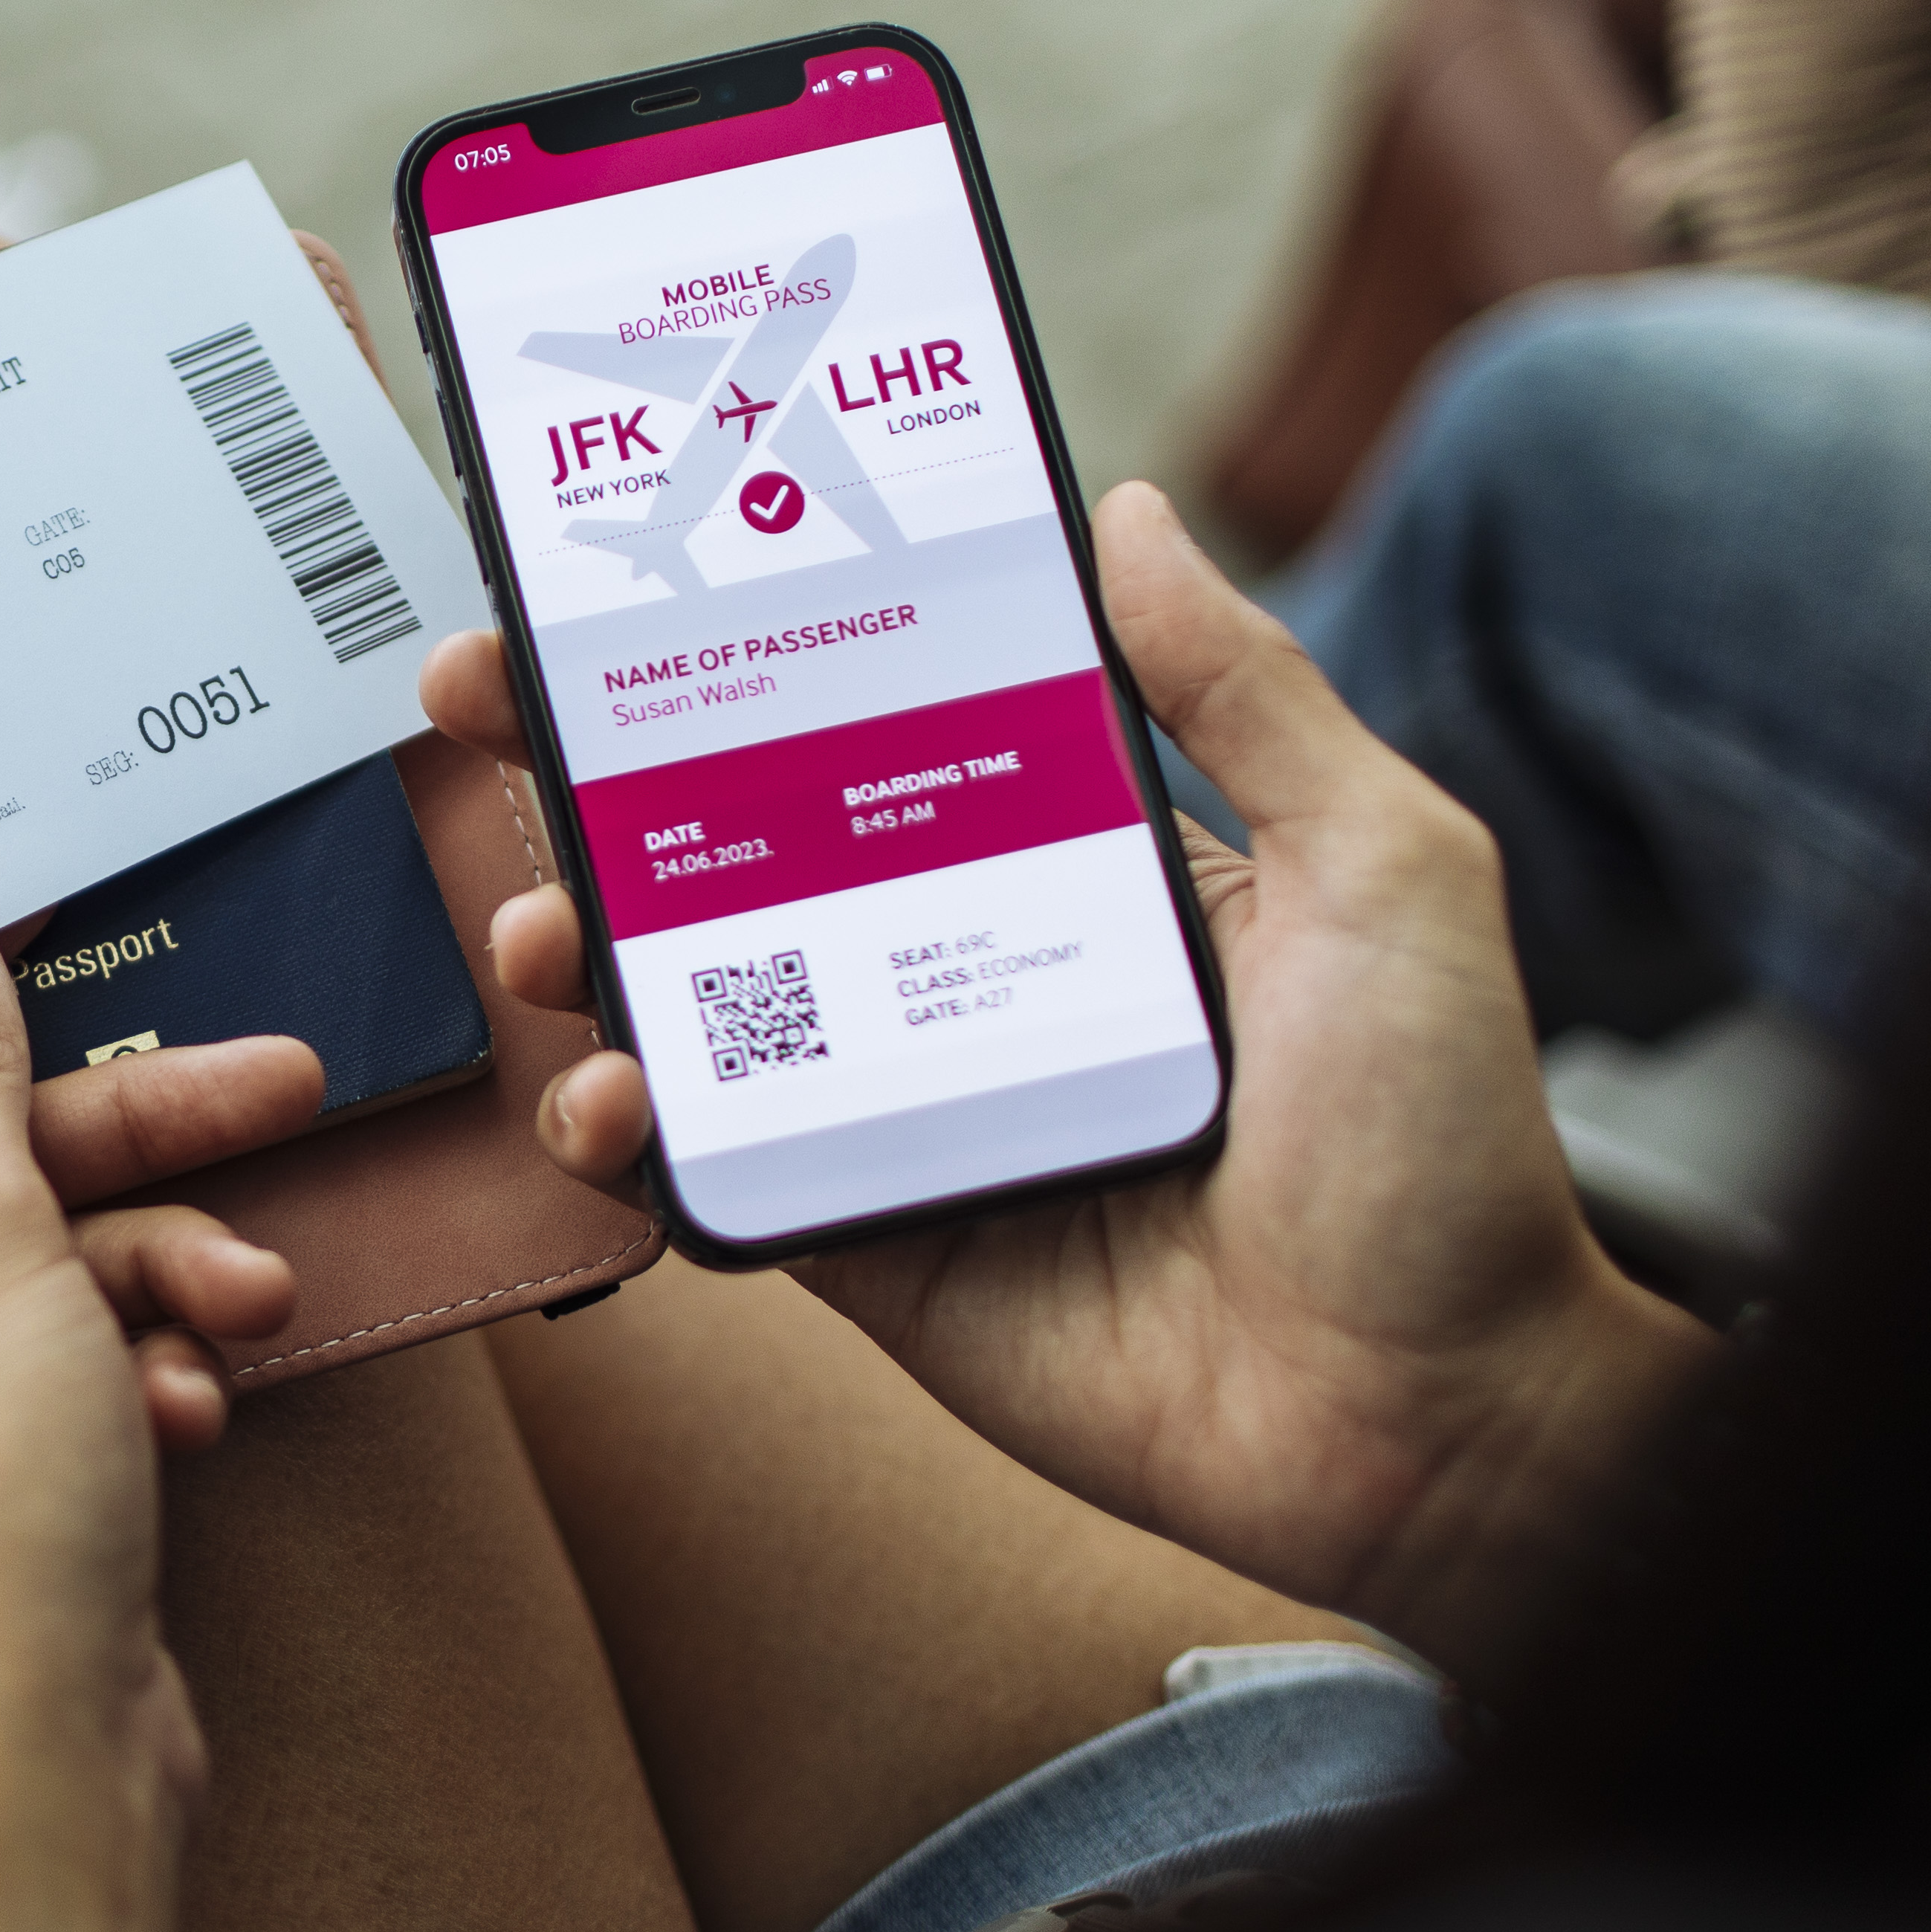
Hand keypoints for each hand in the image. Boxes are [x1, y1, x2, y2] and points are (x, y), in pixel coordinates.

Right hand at [423, 484, 1702, 1650]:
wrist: (1436, 1420)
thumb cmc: (1447, 1147)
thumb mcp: (1382, 869)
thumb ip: (1249, 694)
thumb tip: (1126, 511)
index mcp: (1068, 858)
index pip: (869, 715)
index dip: (740, 647)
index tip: (622, 579)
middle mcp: (961, 967)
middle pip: (732, 841)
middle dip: (585, 770)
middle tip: (483, 706)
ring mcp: (901, 1106)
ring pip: (691, 1001)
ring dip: (579, 949)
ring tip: (544, 934)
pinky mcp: (868, 1243)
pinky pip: (713, 1171)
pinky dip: (629, 1131)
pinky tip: (605, 1102)